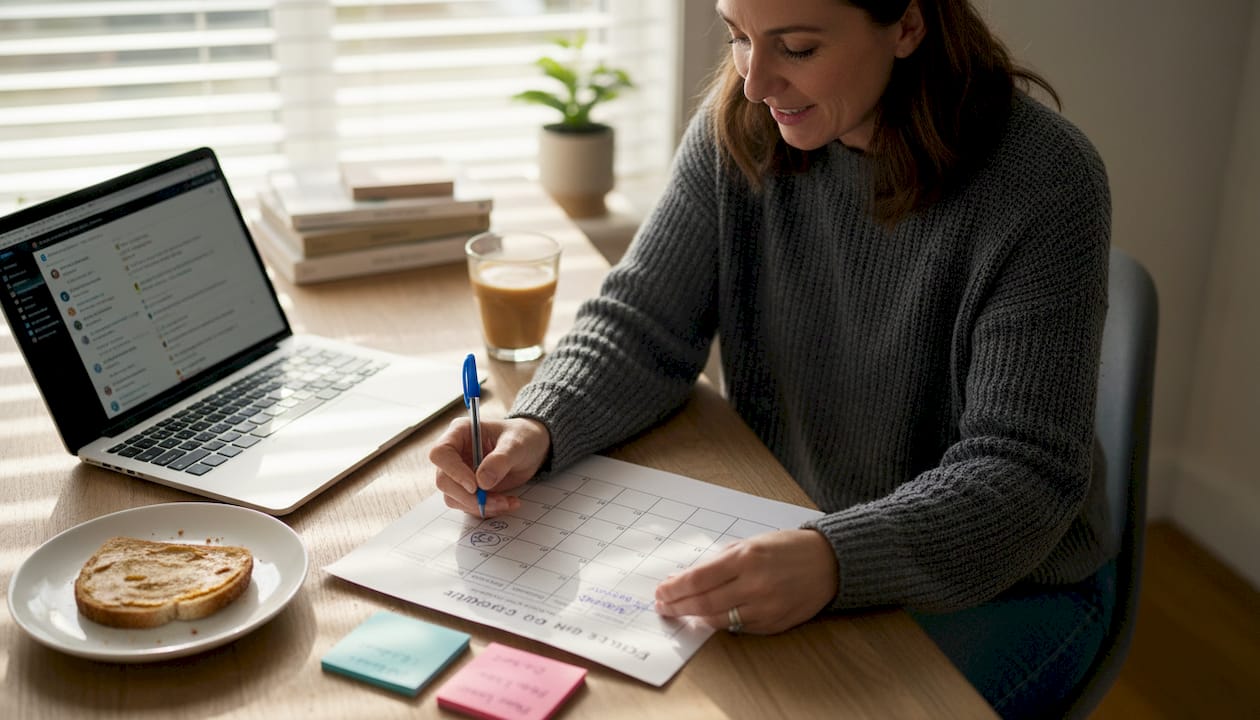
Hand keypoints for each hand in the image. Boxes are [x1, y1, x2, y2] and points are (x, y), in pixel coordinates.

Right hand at [428, 417, 550, 516]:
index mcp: (460, 433)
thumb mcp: (516, 445)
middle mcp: (455, 453)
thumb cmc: (523, 437)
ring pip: (454, 498)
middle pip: (444, 481)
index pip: (441, 454)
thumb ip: (500, 460)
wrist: (532, 448)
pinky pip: (467, 505)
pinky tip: (507, 502)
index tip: (475, 486)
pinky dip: (486, 509)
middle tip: (497, 501)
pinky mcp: (468, 489)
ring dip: (479, 506)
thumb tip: (482, 482)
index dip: (453, 471)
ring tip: (507, 502)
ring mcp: (459, 473)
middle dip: (469, 497)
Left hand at [654, 529, 838, 634]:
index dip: (674, 589)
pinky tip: (708, 617)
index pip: (698, 579)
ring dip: (695, 617)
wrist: (828, 563)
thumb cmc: (787, 548)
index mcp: (746, 558)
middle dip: (678, 606)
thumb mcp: (751, 543)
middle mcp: (755, 585)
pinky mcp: (773, 624)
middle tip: (663, 606)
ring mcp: (765, 608)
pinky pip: (738, 627)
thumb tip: (686, 579)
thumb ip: (720, 562)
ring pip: (718, 619)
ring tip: (680, 612)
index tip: (661, 592)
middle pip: (703, 603)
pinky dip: (720, 622)